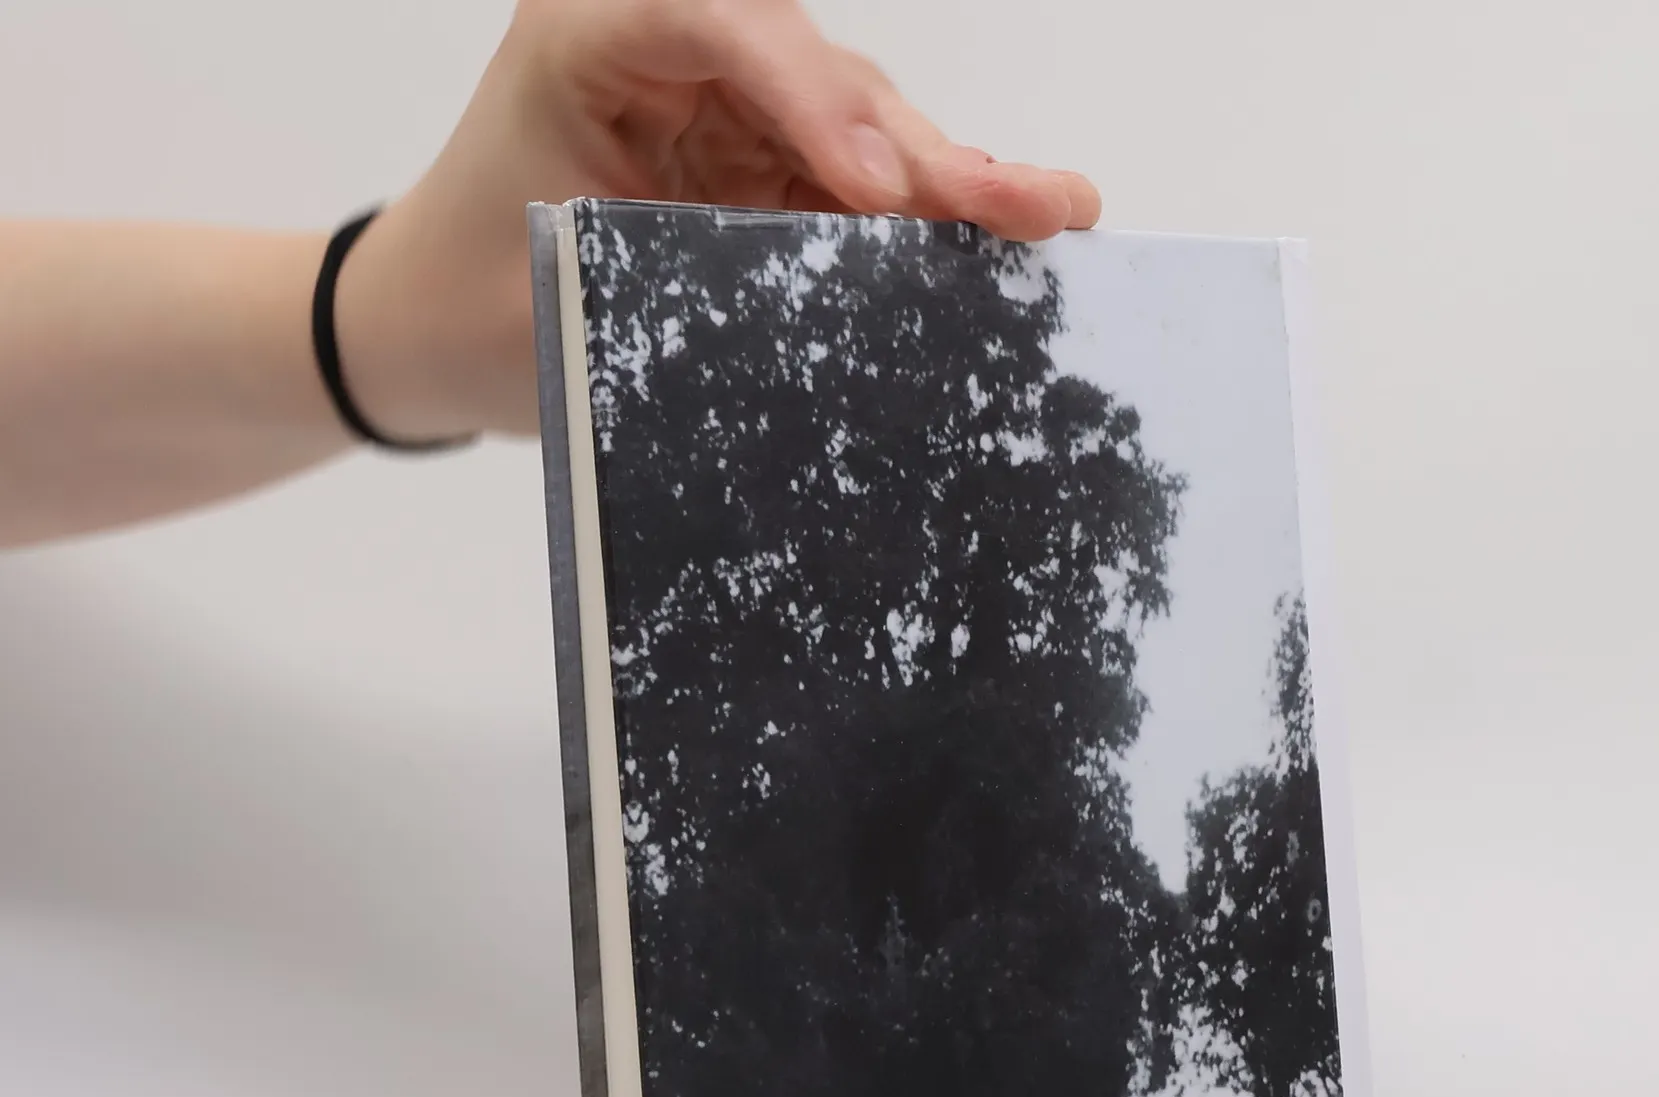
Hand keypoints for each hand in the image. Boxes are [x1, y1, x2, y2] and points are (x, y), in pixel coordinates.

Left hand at [337, 0, 1099, 440]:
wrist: (431, 327)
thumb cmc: (471, 305)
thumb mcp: (565, 298)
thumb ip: (687, 283)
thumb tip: (840, 311)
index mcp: (592, 35)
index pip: (714, 24)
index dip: (810, 98)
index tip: (875, 187)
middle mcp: (673, 46)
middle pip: (818, 74)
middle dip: (920, 148)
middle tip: (1019, 205)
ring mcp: (728, 102)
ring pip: (860, 123)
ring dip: (952, 179)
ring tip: (1050, 216)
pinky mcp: (761, 163)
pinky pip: (856, 181)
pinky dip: (926, 219)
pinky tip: (1009, 230)